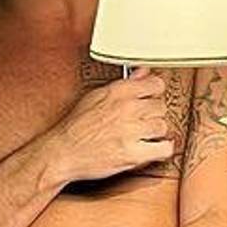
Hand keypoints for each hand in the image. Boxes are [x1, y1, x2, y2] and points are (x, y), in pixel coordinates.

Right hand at [44, 67, 172, 182]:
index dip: (154, 93)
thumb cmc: (75, 127)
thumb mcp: (96, 96)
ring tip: (140, 136)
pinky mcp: (133, 154)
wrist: (62, 152)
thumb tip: (143, 72)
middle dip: (152, 114)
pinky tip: (151, 148)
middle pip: (160, 106)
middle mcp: (126, 108)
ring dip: (153, 133)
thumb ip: (124, 84)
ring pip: (162, 126)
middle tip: (140, 121)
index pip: (156, 84)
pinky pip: (164, 148)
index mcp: (118, 91)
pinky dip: (160, 149)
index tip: (150, 99)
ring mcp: (131, 131)